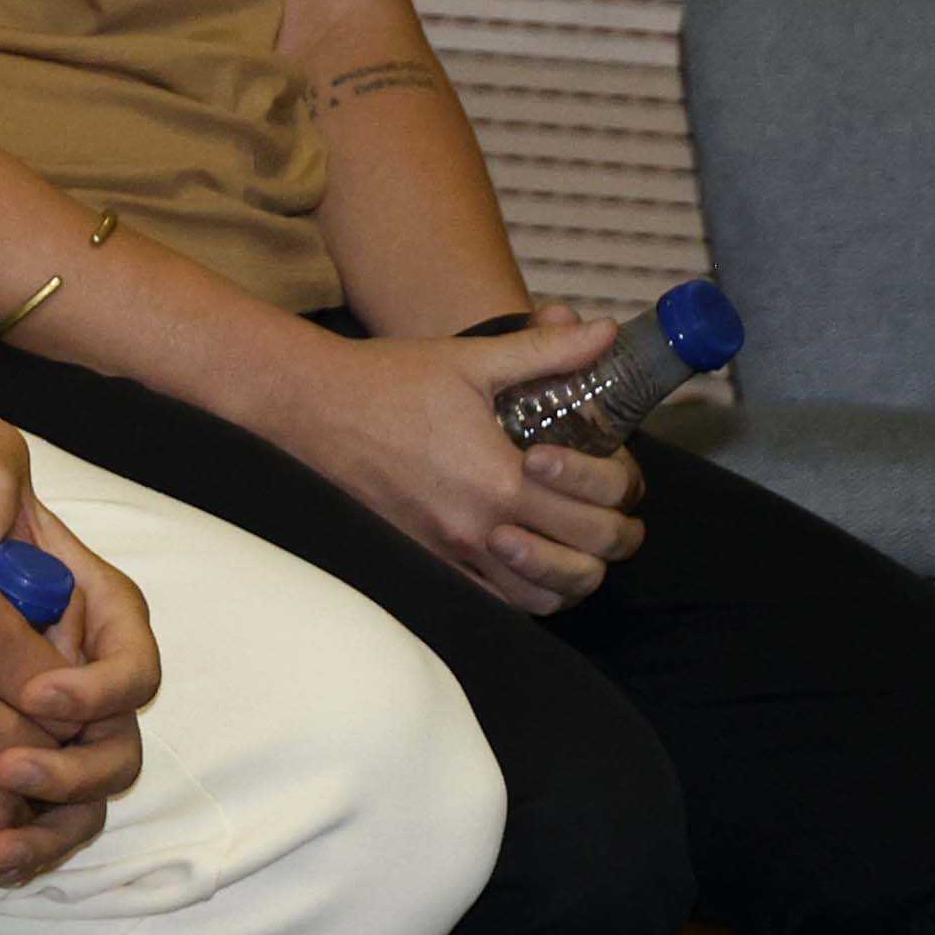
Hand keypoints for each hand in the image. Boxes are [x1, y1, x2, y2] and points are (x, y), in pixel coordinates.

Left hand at [0, 421, 159, 871]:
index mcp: (104, 613)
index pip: (134, 669)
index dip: (96, 692)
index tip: (37, 694)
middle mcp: (91, 677)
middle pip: (116, 751)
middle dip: (71, 775)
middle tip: (8, 772)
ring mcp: (58, 724)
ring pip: (83, 800)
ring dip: (47, 829)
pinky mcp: (17, 753)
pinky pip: (38, 817)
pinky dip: (16, 842)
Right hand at [283, 314, 646, 614]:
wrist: (311, 407)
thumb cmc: (388, 380)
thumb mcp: (472, 360)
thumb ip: (546, 352)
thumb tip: (603, 332)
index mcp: (499, 477)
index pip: (597, 508)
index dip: (622, 489)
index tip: (614, 466)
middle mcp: (480, 527)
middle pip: (585, 561)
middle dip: (616, 537)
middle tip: (614, 510)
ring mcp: (451, 552)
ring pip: (545, 597)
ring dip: (576, 574)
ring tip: (578, 542)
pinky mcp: (427, 562)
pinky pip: (497, 602)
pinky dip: (529, 590)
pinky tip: (532, 560)